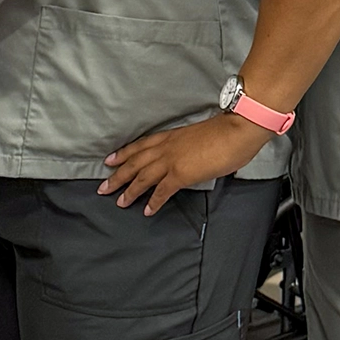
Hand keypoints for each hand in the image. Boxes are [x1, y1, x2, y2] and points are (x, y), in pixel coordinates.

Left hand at [99, 113, 272, 214]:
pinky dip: (153, 201)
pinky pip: (162, 190)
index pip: (141, 146)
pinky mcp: (181, 173)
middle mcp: (166, 147)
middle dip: (118, 175)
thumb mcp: (198, 136)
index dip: (124, 154)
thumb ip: (189, 147)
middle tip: (103, 187)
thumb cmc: (225, 131)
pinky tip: (147, 210)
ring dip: (129, 190)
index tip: (110, 160)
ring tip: (119, 202)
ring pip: (142, 176)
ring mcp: (172, 160)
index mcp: (170, 136)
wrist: (236, 129)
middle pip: (135, 162)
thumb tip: (190, 158)